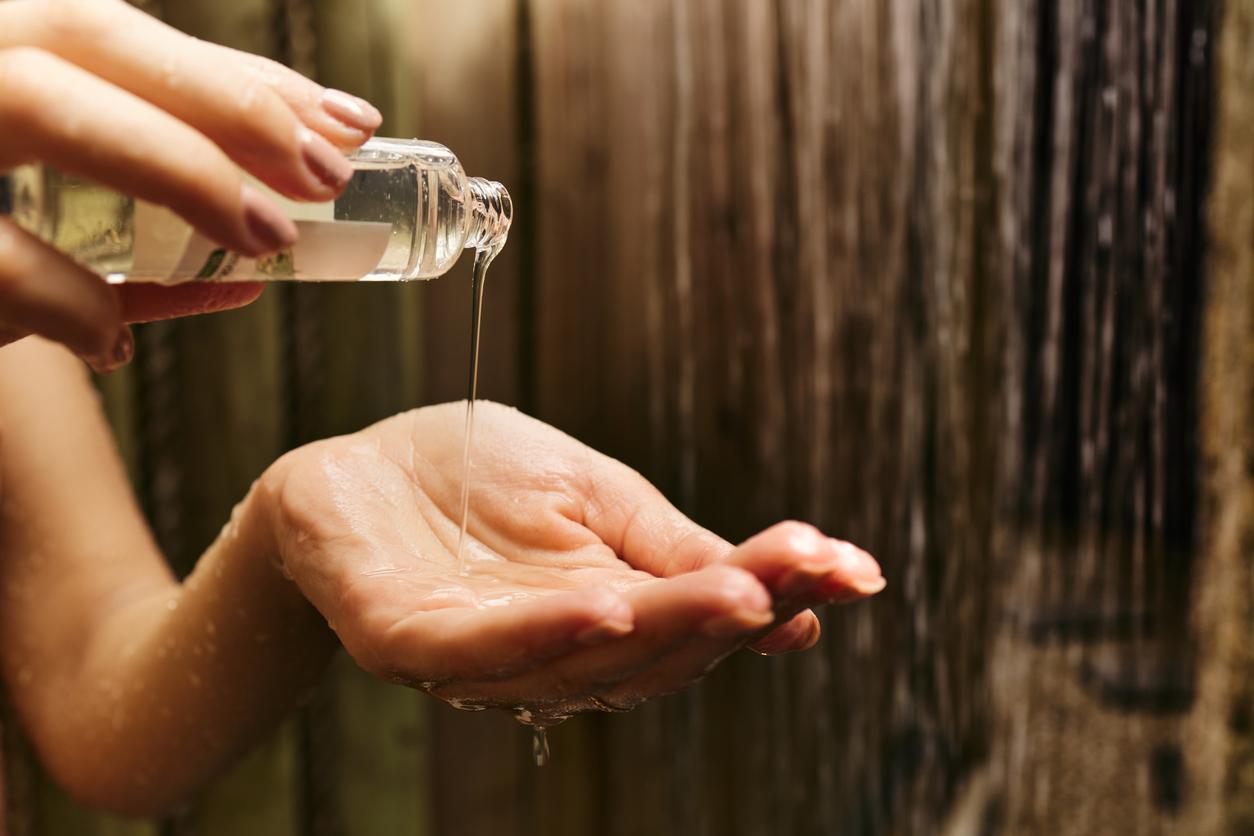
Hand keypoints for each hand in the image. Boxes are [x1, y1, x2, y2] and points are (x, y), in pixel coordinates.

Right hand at [0, 0, 381, 367]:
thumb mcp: (40, 234)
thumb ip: (135, 246)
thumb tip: (254, 276)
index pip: (123, 36)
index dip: (241, 79)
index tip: (351, 122)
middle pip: (90, 35)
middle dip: (230, 103)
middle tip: (331, 174)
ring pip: (39, 100)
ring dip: (175, 166)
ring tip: (268, 239)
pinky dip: (64, 294)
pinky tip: (112, 341)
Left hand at [258, 402, 885, 725]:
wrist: (349, 473)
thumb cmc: (475, 483)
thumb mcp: (596, 498)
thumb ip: (675, 550)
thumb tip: (799, 581)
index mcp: (609, 616)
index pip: (701, 618)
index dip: (775, 597)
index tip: (850, 572)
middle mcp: (557, 652)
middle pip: (659, 650)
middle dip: (731, 612)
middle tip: (804, 575)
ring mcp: (481, 656)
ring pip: (586, 662)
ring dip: (661, 629)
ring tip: (735, 594)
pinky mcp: (408, 641)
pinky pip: (481, 653)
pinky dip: (547, 635)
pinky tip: (605, 605)